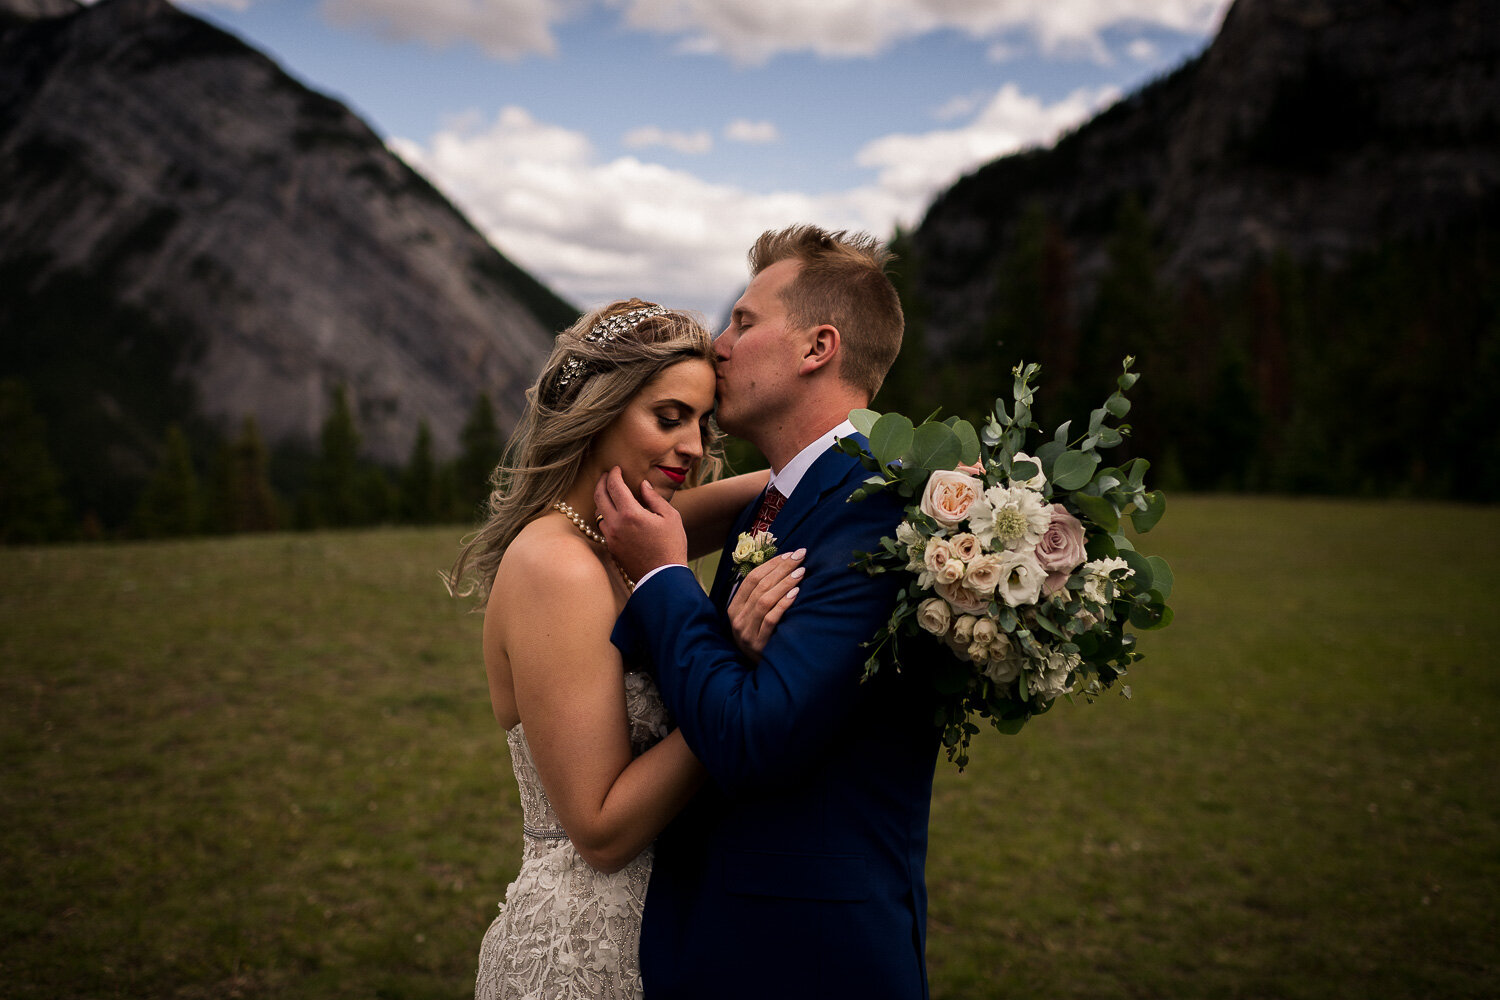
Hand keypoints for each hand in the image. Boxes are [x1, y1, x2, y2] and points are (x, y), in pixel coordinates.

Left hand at [594, 467, 688, 581]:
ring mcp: (610, 537)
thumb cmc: (671, 545)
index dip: (613, 474)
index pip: (614, 486)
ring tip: (610, 494)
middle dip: (601, 482)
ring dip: (602, 499)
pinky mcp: (611, 548)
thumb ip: (654, 497)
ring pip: (598, 512)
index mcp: (630, 513)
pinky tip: (615, 514)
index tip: (616, 468)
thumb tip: (643, 485)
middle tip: (606, 475)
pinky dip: (606, 515)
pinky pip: (603, 526)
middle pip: (599, 496)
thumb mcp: (670, 516)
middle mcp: (615, 524)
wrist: (663, 576)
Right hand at [728, 548, 804, 661]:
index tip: (790, 553)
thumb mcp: (754, 618)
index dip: (771, 564)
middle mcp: (737, 619)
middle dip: (781, 568)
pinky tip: (795, 593)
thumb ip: (760, 596)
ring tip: (801, 571)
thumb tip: (780, 568)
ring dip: (784, 583)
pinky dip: (783, 604)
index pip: (751, 579)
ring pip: (764, 600)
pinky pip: (771, 619)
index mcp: (734, 608)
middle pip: (759, 586)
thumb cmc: (763, 638)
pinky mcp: (759, 643)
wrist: (763, 673)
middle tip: (801, 555)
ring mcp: (747, 632)